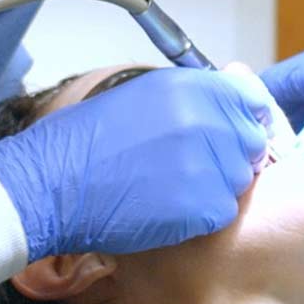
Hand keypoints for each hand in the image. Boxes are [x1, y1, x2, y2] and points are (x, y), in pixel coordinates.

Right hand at [0, 68, 272, 258]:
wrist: (52, 184)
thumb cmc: (85, 141)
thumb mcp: (140, 95)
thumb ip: (189, 97)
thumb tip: (228, 104)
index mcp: (189, 87)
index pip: (249, 99)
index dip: (242, 119)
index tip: (230, 134)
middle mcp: (204, 120)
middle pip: (251, 141)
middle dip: (230, 156)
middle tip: (194, 168)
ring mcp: (206, 164)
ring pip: (238, 179)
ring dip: (214, 187)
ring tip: (171, 188)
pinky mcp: (202, 206)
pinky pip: (223, 211)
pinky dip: (201, 216)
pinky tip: (167, 209)